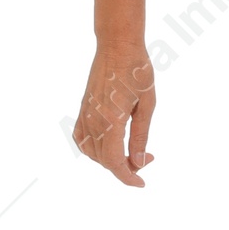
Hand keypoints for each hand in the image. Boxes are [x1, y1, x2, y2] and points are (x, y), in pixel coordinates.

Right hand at [74, 44, 155, 186]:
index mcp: (111, 120)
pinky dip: (92, 149)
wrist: (117, 46)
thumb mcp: (147, 105)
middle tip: (147, 157)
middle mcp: (93, 120)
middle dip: (124, 167)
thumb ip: (141, 135)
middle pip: (103, 160)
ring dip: (109, 160)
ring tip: (131, 152)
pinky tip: (109, 145)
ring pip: (90, 152)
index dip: (127, 177)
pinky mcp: (82, 108)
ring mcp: (84, 114)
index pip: (113, 161)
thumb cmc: (137, 71)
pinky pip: (80, 138)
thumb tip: (138, 161)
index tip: (141, 183)